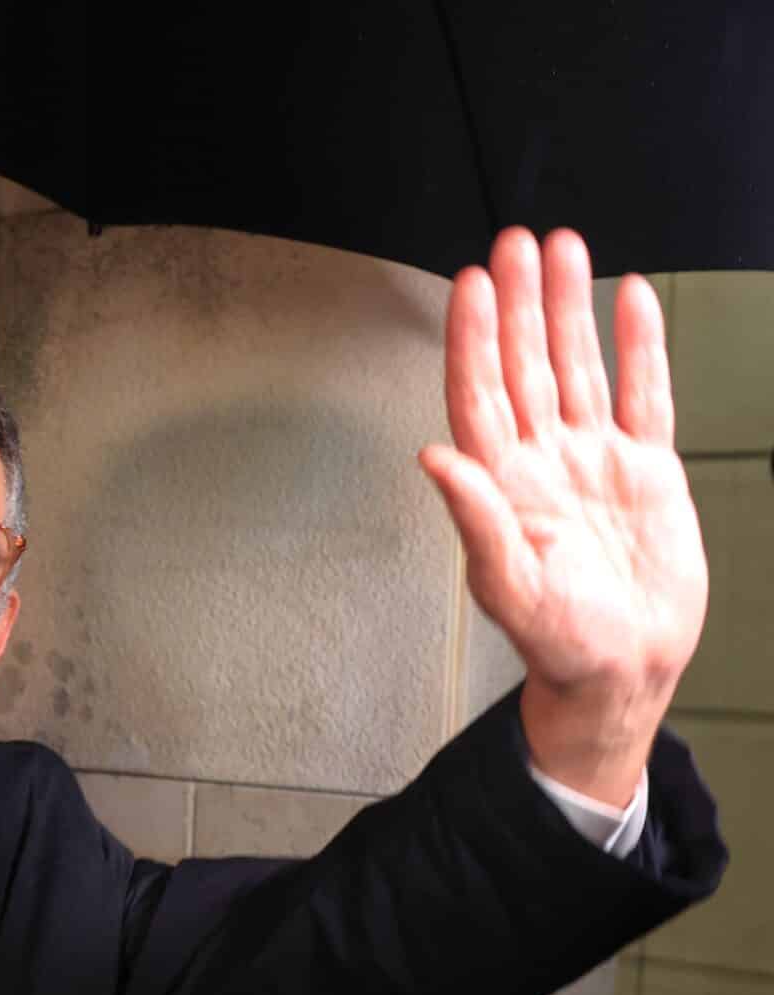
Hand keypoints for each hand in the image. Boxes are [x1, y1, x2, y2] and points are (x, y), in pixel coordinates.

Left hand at [418, 227, 707, 803]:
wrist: (621, 670)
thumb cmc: (557, 640)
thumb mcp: (508, 586)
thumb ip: (473, 519)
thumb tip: (433, 458)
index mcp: (502, 484)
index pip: (480, 391)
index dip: (473, 336)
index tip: (472, 281)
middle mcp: (542, 460)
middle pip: (525, 363)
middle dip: (519, 302)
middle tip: (517, 240)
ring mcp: (592, 459)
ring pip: (577, 365)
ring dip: (568, 308)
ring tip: (566, 248)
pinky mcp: (645, 469)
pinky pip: (644, 394)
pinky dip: (640, 346)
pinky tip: (631, 299)